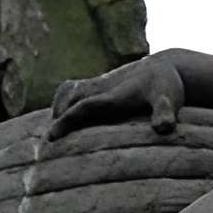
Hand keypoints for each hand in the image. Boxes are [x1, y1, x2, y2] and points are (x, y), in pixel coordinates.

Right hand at [48, 53, 185, 139]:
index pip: (84, 107)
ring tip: (51, 133)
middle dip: (57, 119)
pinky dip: (61, 99)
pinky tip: (58, 114)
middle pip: (71, 101)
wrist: (164, 67)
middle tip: (44, 145)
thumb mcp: (169, 98)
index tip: (52, 136)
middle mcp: (101, 88)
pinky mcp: (97, 83)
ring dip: (57, 110)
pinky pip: (72, 88)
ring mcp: (97, 84)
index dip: (67, 121)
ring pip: (69, 93)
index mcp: (114, 95)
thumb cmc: (165, 86)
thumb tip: (164, 128)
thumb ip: (165, 112)